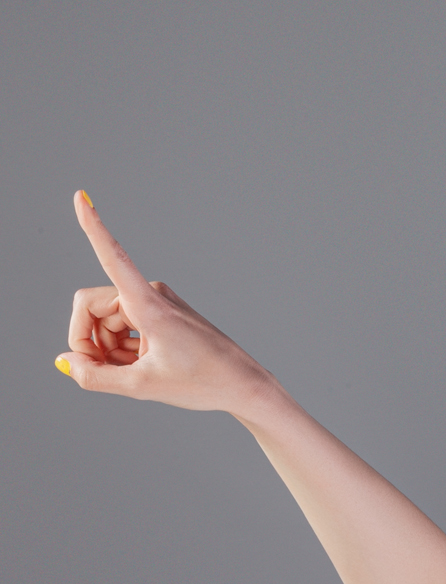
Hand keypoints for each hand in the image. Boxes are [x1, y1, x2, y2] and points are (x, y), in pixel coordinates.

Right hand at [55, 191, 274, 414]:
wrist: (243, 385)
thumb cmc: (202, 383)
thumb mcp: (142, 388)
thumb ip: (95, 377)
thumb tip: (66, 362)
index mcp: (149, 304)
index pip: (114, 257)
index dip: (93, 228)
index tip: (81, 195)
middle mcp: (152, 294)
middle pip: (91, 307)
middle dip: (89, 340)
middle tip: (100, 372)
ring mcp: (158, 302)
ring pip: (106, 320)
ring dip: (107, 348)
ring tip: (132, 373)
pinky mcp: (162, 313)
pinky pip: (125, 325)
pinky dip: (123, 348)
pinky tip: (140, 368)